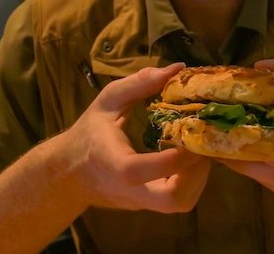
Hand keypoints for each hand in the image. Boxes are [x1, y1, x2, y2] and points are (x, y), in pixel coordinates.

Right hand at [57, 63, 211, 212]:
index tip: (192, 132)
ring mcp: (141, 202)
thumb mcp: (108, 100)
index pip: (144, 170)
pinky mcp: (149, 206)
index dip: (175, 156)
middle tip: (203, 144)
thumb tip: (178, 68)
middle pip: (173, 201)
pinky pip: (178, 200)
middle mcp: (131, 190)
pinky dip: (192, 181)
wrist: (70, 174)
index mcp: (116, 164)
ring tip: (199, 147)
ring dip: (199, 177)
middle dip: (198, 174)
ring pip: (181, 204)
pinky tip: (190, 158)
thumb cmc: (89, 132)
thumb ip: (140, 83)